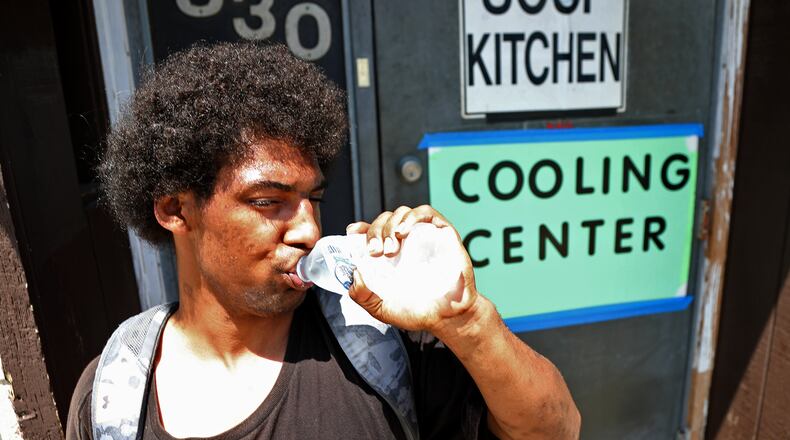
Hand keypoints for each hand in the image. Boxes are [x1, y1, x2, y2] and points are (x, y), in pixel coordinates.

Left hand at [345, 205, 479, 332]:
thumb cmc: (417, 312)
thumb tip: (354, 274)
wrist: (447, 318)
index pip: (372, 232)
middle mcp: (405, 243)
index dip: (361, 229)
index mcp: (389, 256)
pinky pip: (426, 213)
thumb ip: (363, 295)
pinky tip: (403, 232)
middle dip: (375, 232)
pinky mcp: (443, 233)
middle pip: (384, 220)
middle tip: (375, 252)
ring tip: (390, 248)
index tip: (353, 233)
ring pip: (402, 213)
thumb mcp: (381, 309)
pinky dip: (412, 217)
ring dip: (391, 225)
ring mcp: (423, 236)